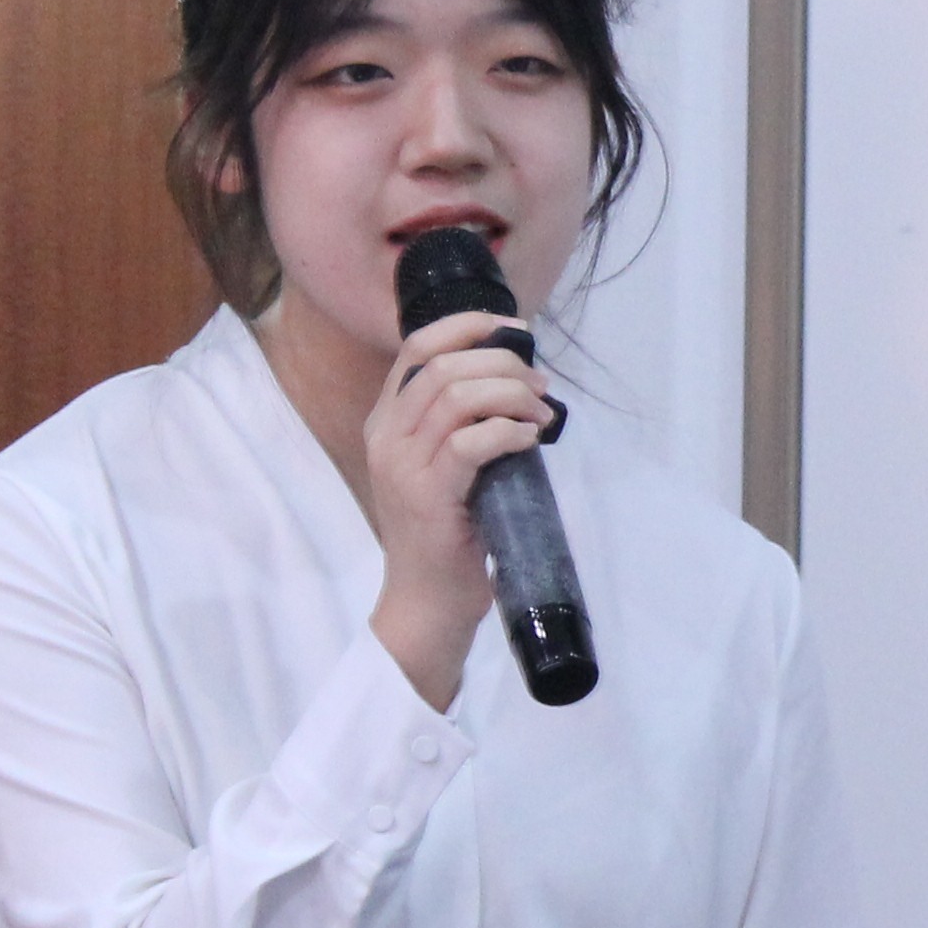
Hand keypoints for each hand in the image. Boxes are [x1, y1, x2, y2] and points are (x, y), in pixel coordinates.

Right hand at [359, 305, 555, 707]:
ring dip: (511, 395)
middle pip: (444, 367)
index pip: (418, 347)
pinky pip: (472, 444)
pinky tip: (530, 438)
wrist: (426, 601)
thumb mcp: (445, 464)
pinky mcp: (427, 497)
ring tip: (541, 412)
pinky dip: (509, 431)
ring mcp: (402, 467)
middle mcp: (385, 436)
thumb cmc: (447, 531)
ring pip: (457, 398)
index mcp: (385, 420)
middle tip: (541, 386)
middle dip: (504, 364)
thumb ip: (462, 422)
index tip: (515, 330)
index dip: (468, 326)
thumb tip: (519, 378)